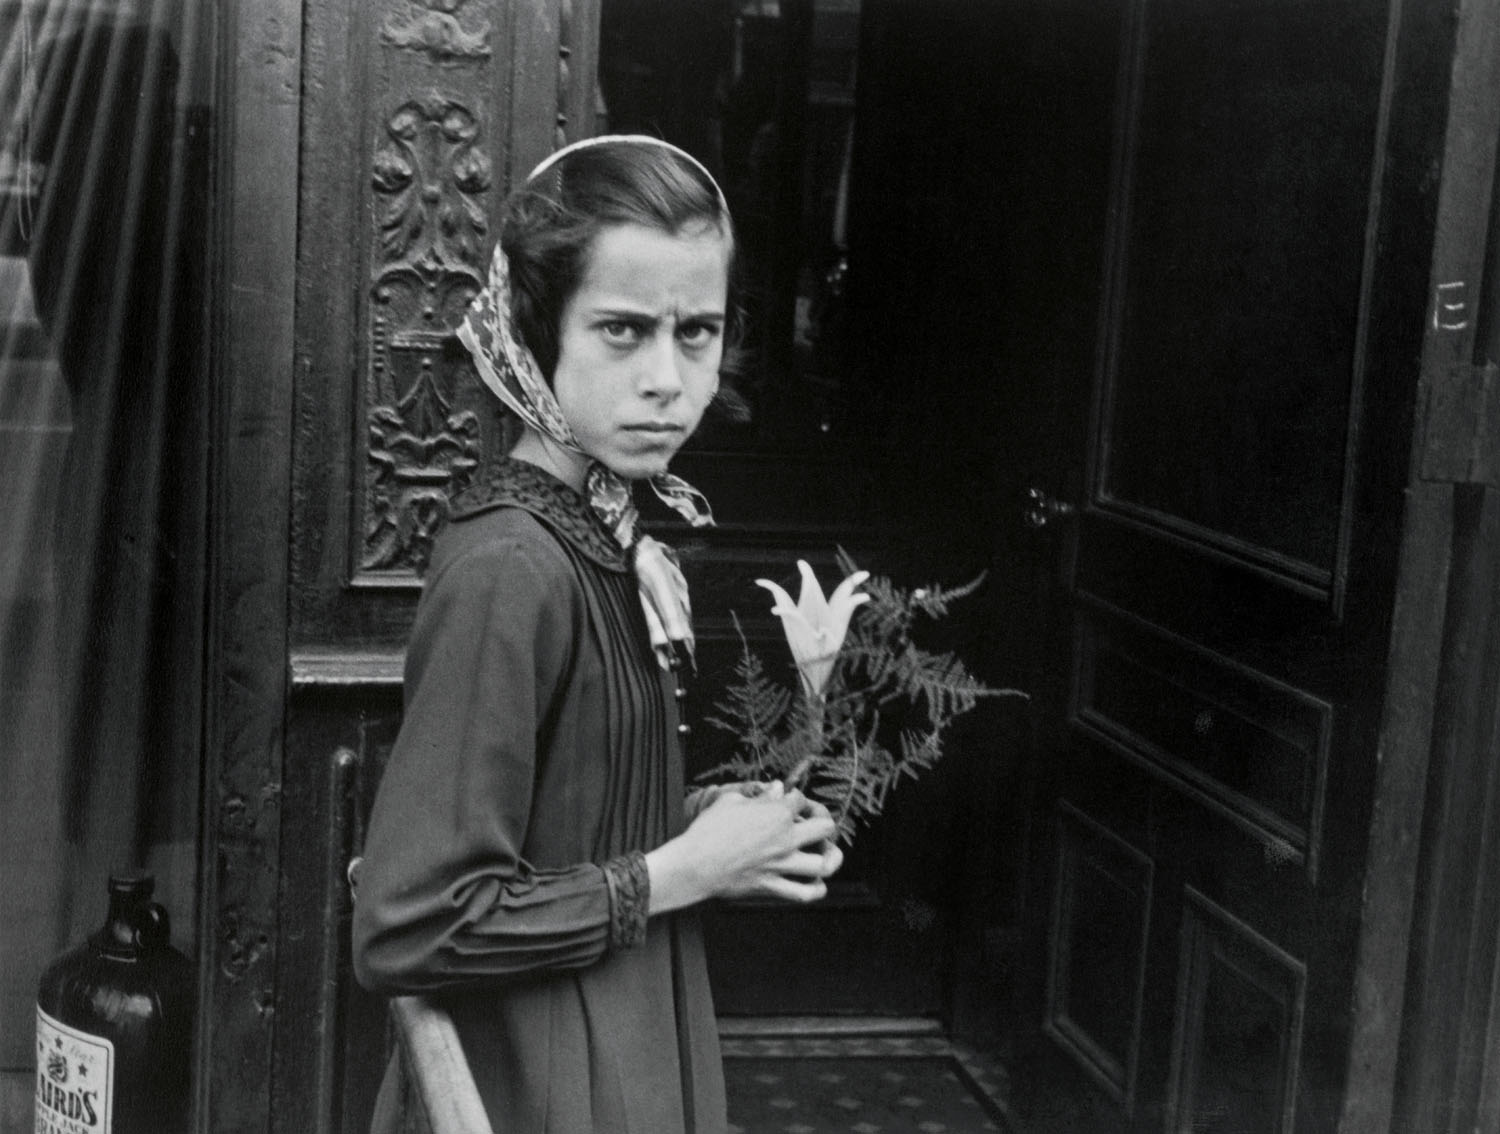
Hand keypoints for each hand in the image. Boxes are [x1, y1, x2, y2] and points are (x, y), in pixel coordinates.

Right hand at [648, 784, 842, 911]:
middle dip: (823, 819)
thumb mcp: (731, 802)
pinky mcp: (772, 886)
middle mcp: (785, 839)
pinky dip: (816, 889)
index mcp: (776, 814)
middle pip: (825, 827)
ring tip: (825, 853)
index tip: (788, 800)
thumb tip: (776, 788)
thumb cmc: (708, 831)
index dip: (796, 797)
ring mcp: (781, 865)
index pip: (800, 799)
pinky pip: (804, 894)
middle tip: (814, 821)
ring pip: (823, 864)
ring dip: (829, 857)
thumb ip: (759, 795)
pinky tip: (816, 883)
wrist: (694, 865)